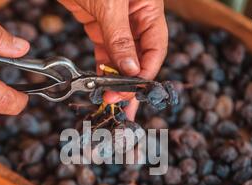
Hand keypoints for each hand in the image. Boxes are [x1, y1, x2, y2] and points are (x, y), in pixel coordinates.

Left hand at [58, 0, 167, 119]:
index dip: (144, 72)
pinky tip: (100, 84)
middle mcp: (136, 17)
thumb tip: (131, 70)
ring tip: (112, 103)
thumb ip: (120, 38)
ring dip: (116, 81)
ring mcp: (116, 21)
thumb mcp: (110, 3)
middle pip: (139, 57)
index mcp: (150, 8)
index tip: (130, 91)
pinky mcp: (96, 22)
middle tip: (124, 108)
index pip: (155, 49)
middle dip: (131, 83)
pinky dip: (101, 67)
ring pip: (121, 57)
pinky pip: (103, 49)